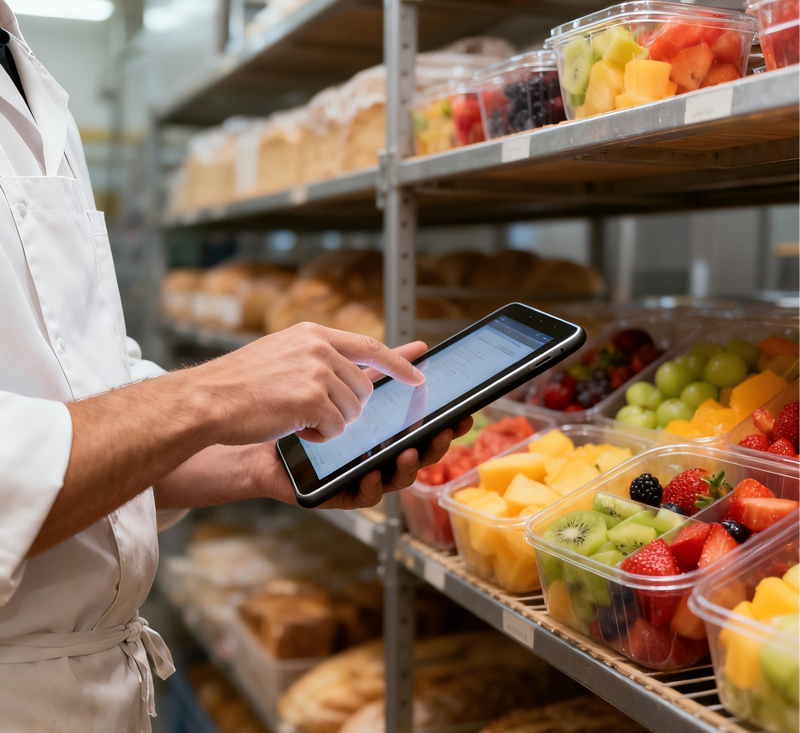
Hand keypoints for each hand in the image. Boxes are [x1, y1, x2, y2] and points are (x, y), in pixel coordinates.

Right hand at [193, 323, 424, 445]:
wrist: (205, 400)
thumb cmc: (238, 384)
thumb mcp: (282, 353)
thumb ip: (318, 355)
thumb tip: (354, 366)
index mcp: (313, 334)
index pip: (369, 345)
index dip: (397, 362)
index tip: (418, 372)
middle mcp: (319, 347)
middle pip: (362, 389)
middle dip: (346, 408)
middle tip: (309, 411)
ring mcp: (317, 371)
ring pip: (352, 411)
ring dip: (329, 423)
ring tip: (294, 416)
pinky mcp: (312, 399)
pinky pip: (337, 429)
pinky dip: (318, 436)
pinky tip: (293, 428)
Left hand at [246, 341, 472, 509]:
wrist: (257, 424)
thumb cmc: (303, 405)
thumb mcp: (345, 379)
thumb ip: (382, 367)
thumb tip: (421, 347)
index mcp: (386, 431)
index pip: (425, 429)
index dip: (447, 424)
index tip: (466, 413)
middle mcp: (378, 455)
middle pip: (418, 454)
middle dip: (436, 445)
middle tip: (445, 432)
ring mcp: (359, 474)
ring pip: (395, 478)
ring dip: (408, 466)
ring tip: (411, 449)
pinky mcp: (336, 492)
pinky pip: (360, 495)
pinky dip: (371, 486)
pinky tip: (374, 474)